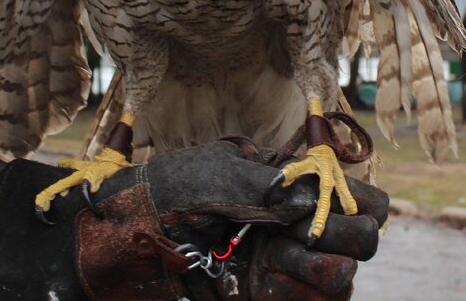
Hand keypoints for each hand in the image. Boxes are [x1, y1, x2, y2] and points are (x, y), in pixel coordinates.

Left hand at [0, 140, 386, 300]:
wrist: (106, 246)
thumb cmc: (156, 197)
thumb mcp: (212, 177)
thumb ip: (266, 188)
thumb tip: (308, 201)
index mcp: (277, 182)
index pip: (343, 189)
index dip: (358, 195)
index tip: (345, 199)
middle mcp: (284, 224)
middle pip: (358, 235)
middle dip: (348, 233)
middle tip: (308, 231)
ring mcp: (273, 265)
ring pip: (341, 275)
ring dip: (327, 266)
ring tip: (283, 255)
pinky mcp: (257, 299)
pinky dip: (309, 291)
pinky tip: (277, 275)